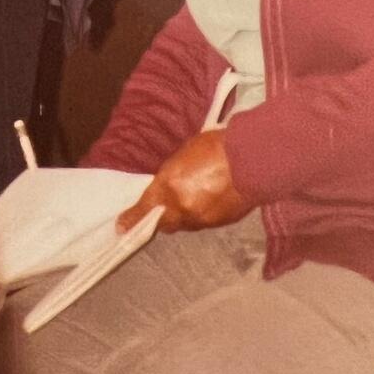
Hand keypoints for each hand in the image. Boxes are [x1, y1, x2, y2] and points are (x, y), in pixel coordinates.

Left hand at [116, 130, 252, 234]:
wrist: (252, 159)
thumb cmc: (215, 147)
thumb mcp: (183, 154)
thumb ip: (170, 176)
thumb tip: (164, 188)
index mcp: (169, 187)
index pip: (145, 209)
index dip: (132, 219)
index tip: (120, 227)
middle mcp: (183, 208)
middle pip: (165, 222)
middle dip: (160, 217)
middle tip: (160, 208)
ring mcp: (203, 218)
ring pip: (185, 223)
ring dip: (182, 215)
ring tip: (188, 200)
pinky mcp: (220, 223)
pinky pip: (203, 222)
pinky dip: (201, 214)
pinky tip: (207, 201)